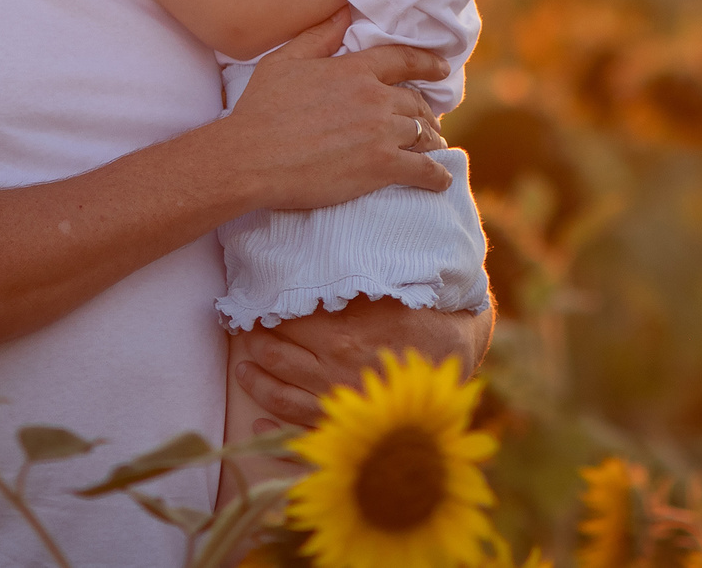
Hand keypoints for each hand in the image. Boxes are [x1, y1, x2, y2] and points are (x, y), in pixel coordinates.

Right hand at [224, 12, 451, 210]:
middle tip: (431, 123)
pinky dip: (436, 175)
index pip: (403, 61)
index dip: (428, 64)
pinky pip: (422, 169)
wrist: (249, 157)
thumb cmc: (259, 110)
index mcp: (354, 70)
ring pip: (423, 135)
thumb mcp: (284, 61)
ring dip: (433, 142)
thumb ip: (319, 36)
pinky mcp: (380, 167)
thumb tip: (344, 12)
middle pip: (416, 103)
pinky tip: (441, 180)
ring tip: (436, 150)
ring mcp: (380, 133)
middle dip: (427, 113)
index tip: (442, 70)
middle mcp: (374, 98)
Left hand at [235, 296, 494, 428]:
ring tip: (242, 369)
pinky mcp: (345, 425)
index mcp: (343, 337)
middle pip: (278, 355)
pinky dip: (274, 430)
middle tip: (240, 328)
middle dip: (254, 341)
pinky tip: (257, 425)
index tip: (250, 301)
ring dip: (255, 379)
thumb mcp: (394, 296)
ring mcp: (337, 403)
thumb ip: (355, 287)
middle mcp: (333, 373)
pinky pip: (301, 430)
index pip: (287, 320)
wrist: (461, 366)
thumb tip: (315, 271)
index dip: (264, 309)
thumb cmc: (430, 322)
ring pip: (281, 394)